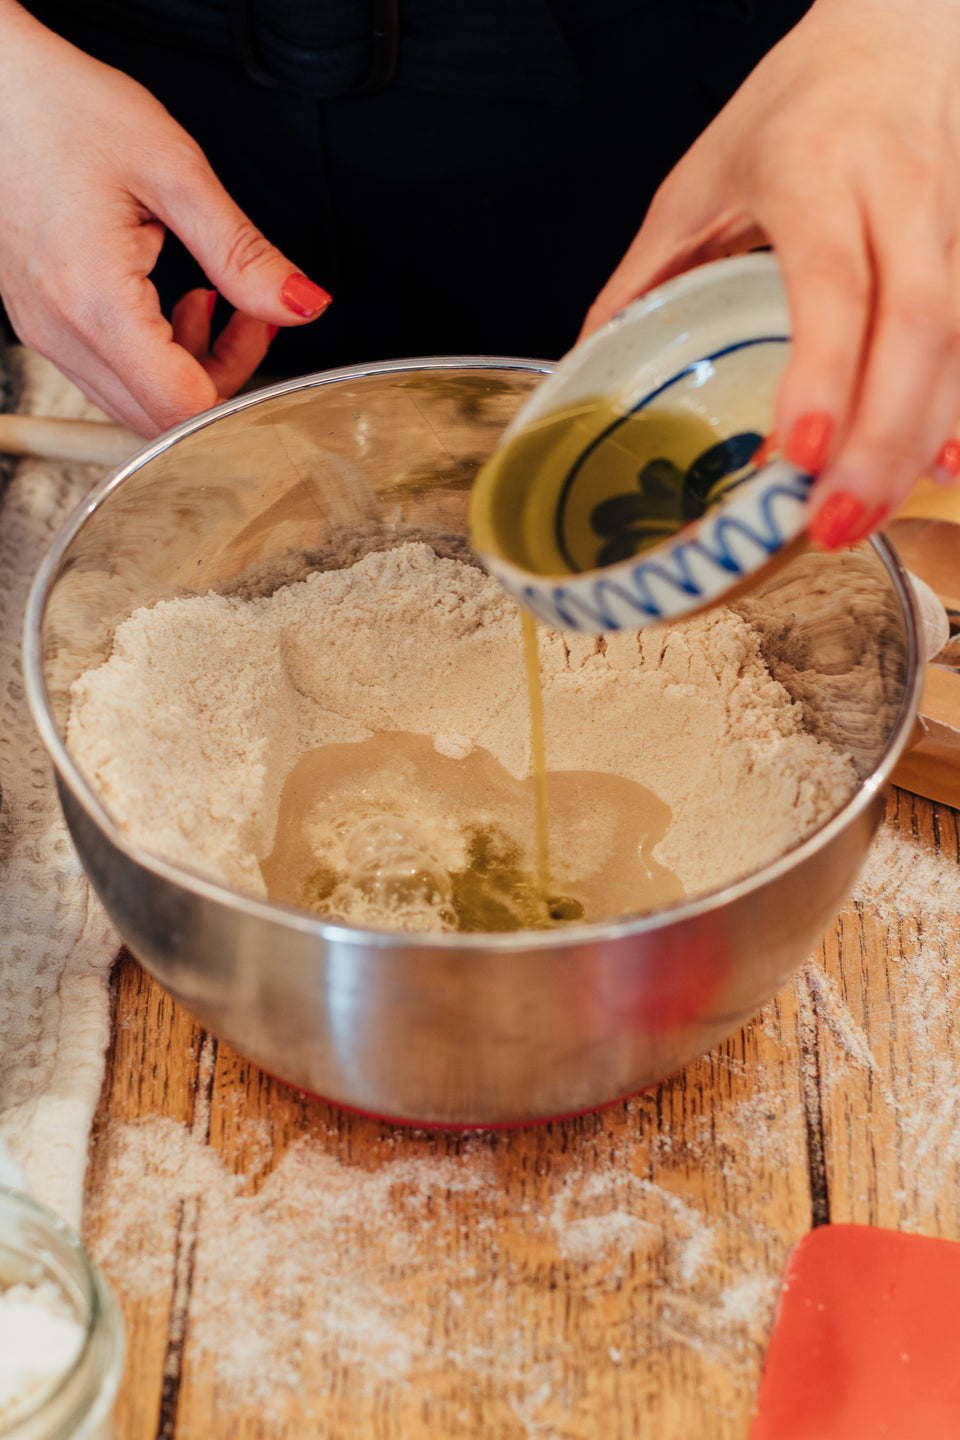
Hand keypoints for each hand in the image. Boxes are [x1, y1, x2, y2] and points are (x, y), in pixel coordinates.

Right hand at [0, 1, 330, 435]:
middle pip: (161, 418)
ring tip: (211, 299)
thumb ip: (243, 255)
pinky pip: (112, 373)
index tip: (263, 333)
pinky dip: (155, 356)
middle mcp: (61, 331)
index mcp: (94, 301)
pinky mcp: (42, 324)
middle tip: (249, 314)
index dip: (240, 388)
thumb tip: (302, 305)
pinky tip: (169, 303)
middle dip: (222, 379)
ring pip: (137, 402)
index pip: (182, 408)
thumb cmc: (64, 110)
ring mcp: (45, 333)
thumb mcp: (175, 173)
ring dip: (190, 369)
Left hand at [581, 0, 959, 547]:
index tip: (793, 452)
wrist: (902, 26)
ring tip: (862, 519)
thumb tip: (584, 365)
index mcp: (816, 170)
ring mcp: (958, 219)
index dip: (824, 372)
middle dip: (877, 439)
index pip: (834, 282)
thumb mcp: (700, 176)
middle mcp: (901, 193)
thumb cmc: (797, 104)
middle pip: (916, 328)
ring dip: (916, 440)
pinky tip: (936, 470)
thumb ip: (645, 273)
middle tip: (827, 525)